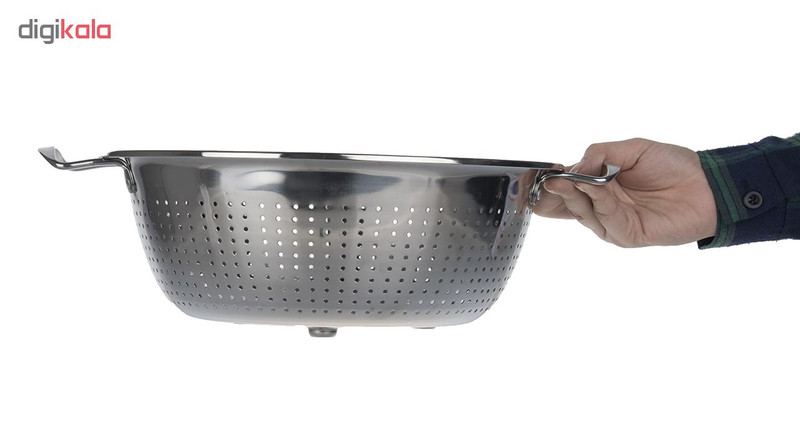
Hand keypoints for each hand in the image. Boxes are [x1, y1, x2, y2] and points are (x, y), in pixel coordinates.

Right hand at [531, 138, 716, 246]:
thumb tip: (575, 166)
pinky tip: (594, 187)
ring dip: (575, 196)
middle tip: (550, 180)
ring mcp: (614, 223)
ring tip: (569, 180)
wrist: (707, 184)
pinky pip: (606, 220)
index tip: (541, 174)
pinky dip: (598, 203)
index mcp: (601, 187)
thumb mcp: (632, 149)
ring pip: (584, 213)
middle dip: (558, 192)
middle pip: (569, 205)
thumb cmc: (674, 166)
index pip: (568, 189)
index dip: (553, 183)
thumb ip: (600, 153)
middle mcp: (604, 208)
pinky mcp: (628, 235)